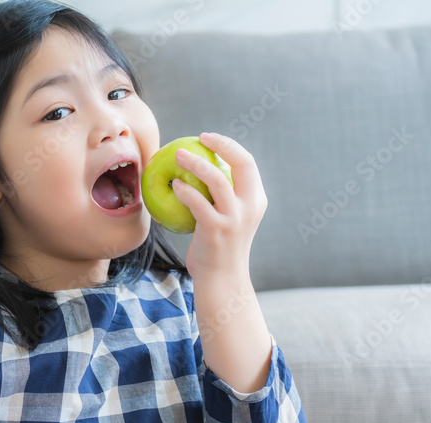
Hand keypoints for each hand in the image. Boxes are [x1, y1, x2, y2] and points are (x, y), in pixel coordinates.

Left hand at [172, 132, 267, 281]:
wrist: (221, 278)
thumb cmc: (218, 246)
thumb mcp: (229, 218)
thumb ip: (223, 198)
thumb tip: (198, 171)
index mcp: (256, 200)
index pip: (248, 163)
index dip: (229, 146)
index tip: (209, 138)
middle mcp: (250, 206)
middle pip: (242, 163)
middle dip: (222, 144)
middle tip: (199, 138)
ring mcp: (235, 218)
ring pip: (217, 179)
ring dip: (196, 163)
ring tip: (178, 156)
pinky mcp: (216, 229)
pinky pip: (198, 202)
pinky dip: (185, 190)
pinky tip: (174, 185)